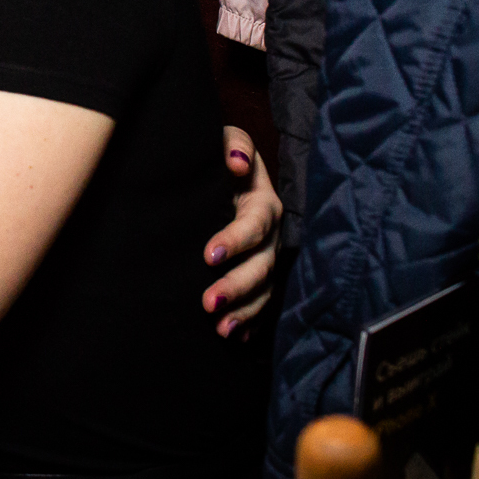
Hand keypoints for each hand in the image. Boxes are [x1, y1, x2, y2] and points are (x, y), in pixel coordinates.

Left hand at [202, 125, 280, 337]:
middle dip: (238, 286)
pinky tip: (236, 338)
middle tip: (209, 302)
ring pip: (263, 289)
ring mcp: (265, 258)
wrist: (219, 176)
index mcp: (262, 202)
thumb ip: (233, 144)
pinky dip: (251, 322)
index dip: (236, 240)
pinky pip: (261, 304)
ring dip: (245, 311)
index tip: (209, 255)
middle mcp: (269, 235)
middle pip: (262, 264)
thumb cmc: (220, 157)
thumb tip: (236, 164)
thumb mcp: (226, 141)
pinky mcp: (257, 276)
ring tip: (221, 329)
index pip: (255, 224)